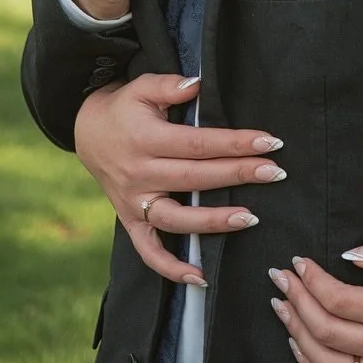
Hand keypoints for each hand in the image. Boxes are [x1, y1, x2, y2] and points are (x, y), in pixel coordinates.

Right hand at [74, 73, 288, 285]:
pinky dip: (171, 268)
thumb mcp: (141, 87)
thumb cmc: (124, 108)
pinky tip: (200, 277)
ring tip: (250, 217)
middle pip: (195, 178)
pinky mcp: (129, 221)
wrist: (87, 132)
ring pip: (176, 219)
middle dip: (238, 175)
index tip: (269, 141)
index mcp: (145, 139)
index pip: (198, 143)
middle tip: (275, 172)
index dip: (235, 143)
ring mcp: (133, 202)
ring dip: (214, 222)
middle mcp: (139, 174)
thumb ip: (169, 85)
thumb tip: (198, 85)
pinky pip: (148, 251)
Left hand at [270, 234, 362, 362]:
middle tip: (279, 278)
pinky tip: (295, 345)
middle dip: (296, 300)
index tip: (296, 263)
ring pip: (324, 361)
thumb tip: (349, 255)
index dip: (311, 280)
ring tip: (282, 307)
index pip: (339, 299)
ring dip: (296, 332)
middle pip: (326, 328)